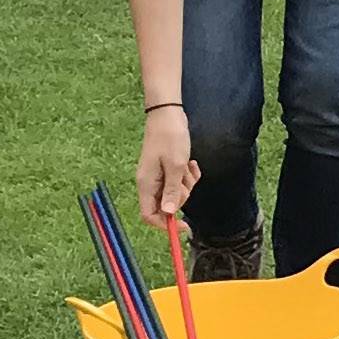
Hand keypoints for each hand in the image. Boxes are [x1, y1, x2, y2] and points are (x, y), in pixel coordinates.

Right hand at [137, 104, 198, 221]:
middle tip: (185, 178)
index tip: (185, 225)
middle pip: (166, 205)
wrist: (168, 113)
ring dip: (186, 183)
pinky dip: (188, 175)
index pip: (150, 216)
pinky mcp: (166, 168)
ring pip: (176, 192)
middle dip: (181, 196)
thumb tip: (169, 214)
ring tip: (187, 165)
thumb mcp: (175, 166)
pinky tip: (191, 163)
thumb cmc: (170, 137)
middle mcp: (150, 182)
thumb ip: (172, 191)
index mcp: (146, 184)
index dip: (166, 224)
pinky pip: (180, 181)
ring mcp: (158, 175)